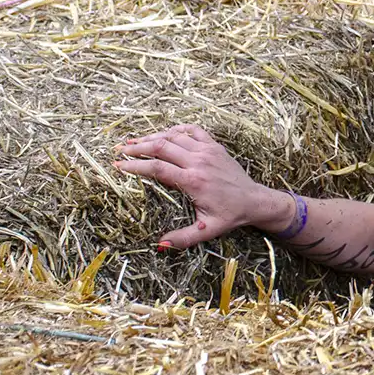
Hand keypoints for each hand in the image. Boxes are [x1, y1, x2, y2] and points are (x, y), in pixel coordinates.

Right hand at [114, 124, 285, 248]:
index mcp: (194, 181)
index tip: (118, 165)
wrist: (255, 200)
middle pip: (162, 146)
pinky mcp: (216, 146)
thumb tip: (158, 245)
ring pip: (175, 136)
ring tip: (134, 141)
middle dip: (138, 147)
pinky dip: (176, 129)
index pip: (157, 168)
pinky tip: (164, 133)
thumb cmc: (230, 215)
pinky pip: (193, 130)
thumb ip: (183, 238)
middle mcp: (199, 161)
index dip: (135, 165)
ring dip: (153, 136)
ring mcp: (208, 150)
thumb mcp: (207, 230)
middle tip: (120, 150)